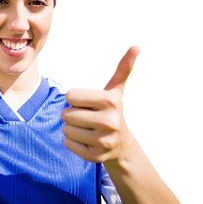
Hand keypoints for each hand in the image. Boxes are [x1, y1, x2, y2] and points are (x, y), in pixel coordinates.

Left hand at [61, 46, 139, 162]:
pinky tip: (87, 140)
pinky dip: (72, 142)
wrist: (121, 144)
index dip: (76, 99)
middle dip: (72, 114)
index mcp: (110, 102)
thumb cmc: (111, 111)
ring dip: (71, 128)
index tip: (89, 104)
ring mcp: (103, 141)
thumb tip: (136, 47)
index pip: (70, 96)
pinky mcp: (95, 157)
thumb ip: (123, 69)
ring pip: (65, 129)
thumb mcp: (116, 90)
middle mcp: (109, 122)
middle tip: (88, 117)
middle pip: (66, 114)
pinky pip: (67, 144)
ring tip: (87, 128)